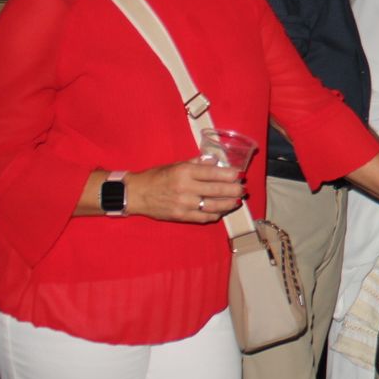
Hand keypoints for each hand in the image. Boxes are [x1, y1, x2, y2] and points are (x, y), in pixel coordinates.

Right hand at [126, 159, 245, 222]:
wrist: (136, 194)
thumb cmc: (157, 176)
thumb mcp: (176, 164)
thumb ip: (197, 163)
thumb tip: (215, 160)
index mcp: (185, 172)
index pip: (213, 173)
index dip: (229, 174)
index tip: (239, 174)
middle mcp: (186, 188)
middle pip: (217, 190)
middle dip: (234, 190)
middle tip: (242, 189)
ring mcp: (184, 204)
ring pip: (213, 206)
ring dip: (228, 204)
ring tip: (236, 201)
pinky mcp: (181, 216)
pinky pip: (204, 217)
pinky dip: (215, 214)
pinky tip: (221, 211)